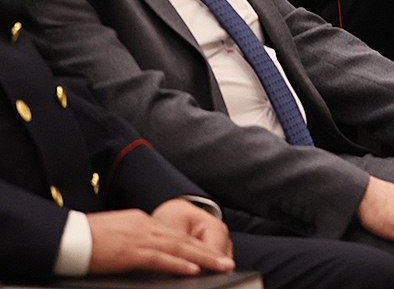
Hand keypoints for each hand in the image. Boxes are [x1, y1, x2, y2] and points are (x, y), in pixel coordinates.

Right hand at [85, 207, 235, 275]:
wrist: (66, 235)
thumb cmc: (85, 237)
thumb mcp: (117, 232)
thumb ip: (135, 239)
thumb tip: (145, 251)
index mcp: (143, 221)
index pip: (176, 234)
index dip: (196, 245)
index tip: (211, 253)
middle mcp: (146, 226)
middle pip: (184, 239)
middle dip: (208, 251)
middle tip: (227, 260)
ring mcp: (140, 237)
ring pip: (179, 248)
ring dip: (203, 258)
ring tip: (220, 265)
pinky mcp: (130, 252)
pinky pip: (160, 258)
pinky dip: (178, 264)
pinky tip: (193, 270)